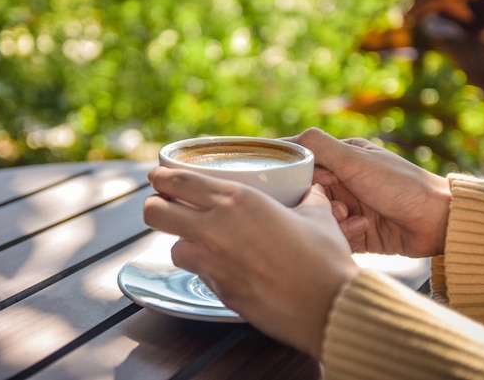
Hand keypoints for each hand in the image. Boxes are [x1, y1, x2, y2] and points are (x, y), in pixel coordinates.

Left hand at [143, 167, 357, 358]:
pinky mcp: (218, 290)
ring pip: (172, 247)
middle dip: (154, 206)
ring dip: (182, 242)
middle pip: (154, 212)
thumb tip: (311, 191)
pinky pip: (198, 274)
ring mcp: (212, 263)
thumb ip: (307, 198)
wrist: (329, 307)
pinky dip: (204, 268)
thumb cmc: (324, 258)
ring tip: (199, 241)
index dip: (161, 177)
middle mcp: (215, 229)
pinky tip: (224, 266)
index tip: (157, 175)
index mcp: (237, 200)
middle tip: (165, 205)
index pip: (179, 181)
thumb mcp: (317, 215)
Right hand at [287, 128, 451, 256]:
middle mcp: (343, 183)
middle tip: (333, 205)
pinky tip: (363, 229)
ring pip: (320, 218)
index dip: (295, 175)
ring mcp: (350, 209)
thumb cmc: (399, 184)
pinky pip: (334, 237)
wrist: (437, 221)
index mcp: (341, 159)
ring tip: (352, 218)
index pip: (303, 165)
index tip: (285, 185)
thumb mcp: (354, 160)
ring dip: (332, 220)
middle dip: (316, 203)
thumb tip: (280, 141)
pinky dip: (345, 235)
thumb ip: (318, 146)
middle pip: (308, 195)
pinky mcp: (356, 234)